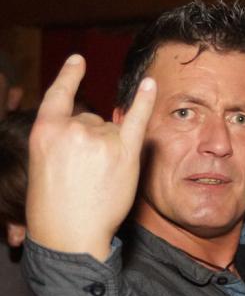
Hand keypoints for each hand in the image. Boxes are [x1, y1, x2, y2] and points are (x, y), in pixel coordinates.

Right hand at [26, 55, 155, 260]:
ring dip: (111, 149)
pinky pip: (137, 119)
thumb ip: (63, 140)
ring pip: (112, 130)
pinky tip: (151, 84)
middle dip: (92, 142)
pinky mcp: (124, 152)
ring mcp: (100, 139)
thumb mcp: (43, 164)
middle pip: (91, 120)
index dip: (69, 76)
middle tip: (85, 175)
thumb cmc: (54, 207)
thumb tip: (95, 126)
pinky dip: (145, 101)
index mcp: (45, 130)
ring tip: (99, 180)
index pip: (58, 95)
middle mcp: (73, 128)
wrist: (69, 235)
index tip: (78, 60)